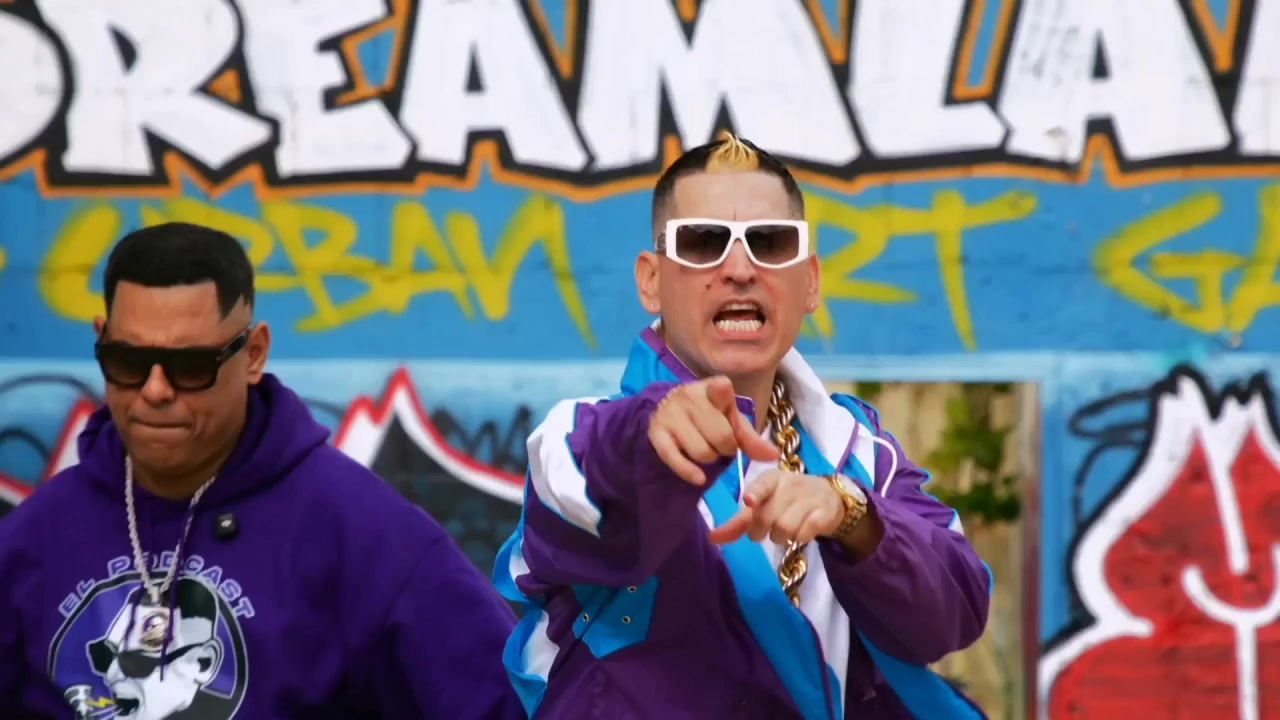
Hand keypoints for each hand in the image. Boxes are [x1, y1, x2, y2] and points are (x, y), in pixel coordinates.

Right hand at [647, 376, 779, 485]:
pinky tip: (699, 477)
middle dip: (726, 448)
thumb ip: (751, 438)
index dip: (727, 405)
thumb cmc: (707, 414)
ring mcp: (670, 415)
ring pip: (701, 452)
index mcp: (712, 387)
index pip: (722, 389)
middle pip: (720, 436)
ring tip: (707, 451)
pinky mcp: (656, 433)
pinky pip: (674, 459)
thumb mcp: (731, 420)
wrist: (666, 410)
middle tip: (722, 446)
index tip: (726, 408)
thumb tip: (773, 455)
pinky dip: (690, 472)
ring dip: (709, 459)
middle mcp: (689, 396)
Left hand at [707, 470, 842, 545]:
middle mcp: (791, 484)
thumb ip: (739, 521)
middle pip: (768, 516)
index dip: (755, 493)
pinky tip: (802, 531)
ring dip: (780, 538)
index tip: (749, 502)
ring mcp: (810, 497)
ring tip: (784, 532)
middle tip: (765, 532)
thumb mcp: (764, 504)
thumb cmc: (788, 500)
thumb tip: (712, 537)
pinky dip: (799, 538)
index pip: (762, 484)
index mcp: (772, 479)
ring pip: (785, 528)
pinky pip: (804, 534)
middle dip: (760, 531)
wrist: (830, 498)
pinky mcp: (825, 513)